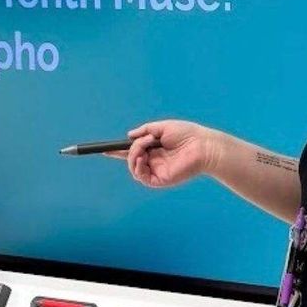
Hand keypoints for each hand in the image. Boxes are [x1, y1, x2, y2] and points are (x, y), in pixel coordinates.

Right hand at [104, 120, 220, 187]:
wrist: (202, 145)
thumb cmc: (187, 134)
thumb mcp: (163, 127)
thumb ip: (146, 130)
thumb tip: (129, 135)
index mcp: (155, 149)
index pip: (134, 151)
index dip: (118, 151)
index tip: (105, 149)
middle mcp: (154, 161)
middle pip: (131, 158)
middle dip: (132, 148)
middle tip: (144, 140)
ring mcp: (156, 171)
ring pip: (133, 167)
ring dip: (135, 154)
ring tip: (147, 146)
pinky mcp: (159, 179)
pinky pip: (140, 176)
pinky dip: (137, 166)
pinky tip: (145, 157)